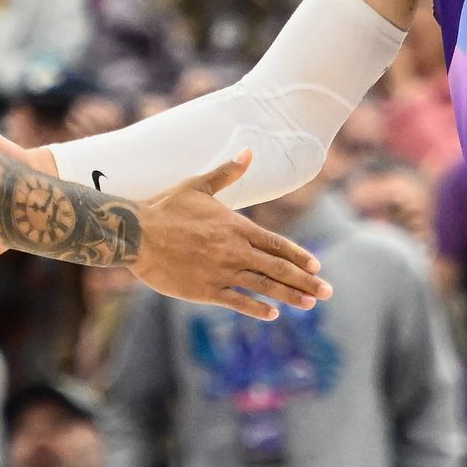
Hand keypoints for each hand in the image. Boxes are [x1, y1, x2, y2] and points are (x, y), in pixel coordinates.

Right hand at [132, 151, 331, 319]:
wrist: (138, 233)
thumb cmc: (166, 208)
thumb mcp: (199, 186)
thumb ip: (228, 172)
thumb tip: (248, 152)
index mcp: (236, 226)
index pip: (276, 243)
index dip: (298, 255)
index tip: (316, 266)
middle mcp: (234, 250)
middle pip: (278, 268)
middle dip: (305, 280)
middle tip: (328, 291)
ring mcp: (221, 271)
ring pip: (263, 286)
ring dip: (290, 296)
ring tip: (310, 304)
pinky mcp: (205, 289)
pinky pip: (237, 301)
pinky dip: (257, 308)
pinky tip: (273, 313)